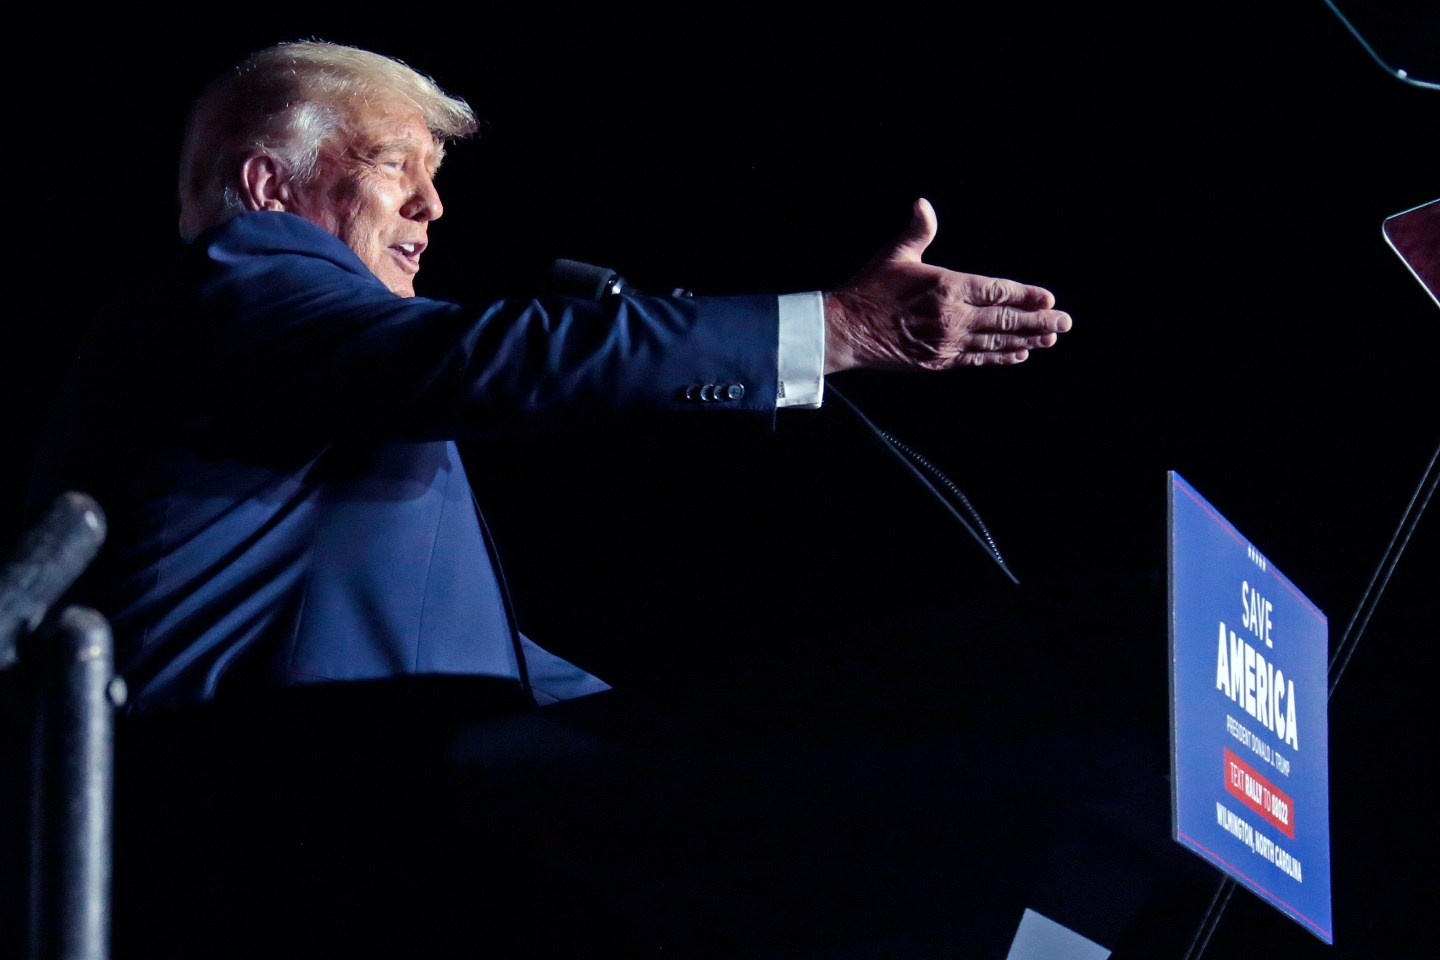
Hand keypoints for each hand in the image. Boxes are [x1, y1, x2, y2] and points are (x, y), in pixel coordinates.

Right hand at [823, 199, 1071, 373]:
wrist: (845, 330)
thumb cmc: (869, 289)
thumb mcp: (895, 255)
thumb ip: (917, 231)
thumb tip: (924, 204)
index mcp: (947, 286)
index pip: (997, 290)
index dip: (1026, 295)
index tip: (1049, 298)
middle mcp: (953, 317)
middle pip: (1005, 319)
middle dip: (1038, 321)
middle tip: (1064, 323)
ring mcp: (947, 342)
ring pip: (996, 341)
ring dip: (1026, 340)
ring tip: (1049, 339)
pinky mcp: (938, 361)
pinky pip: (978, 359)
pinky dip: (1000, 357)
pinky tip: (1018, 355)